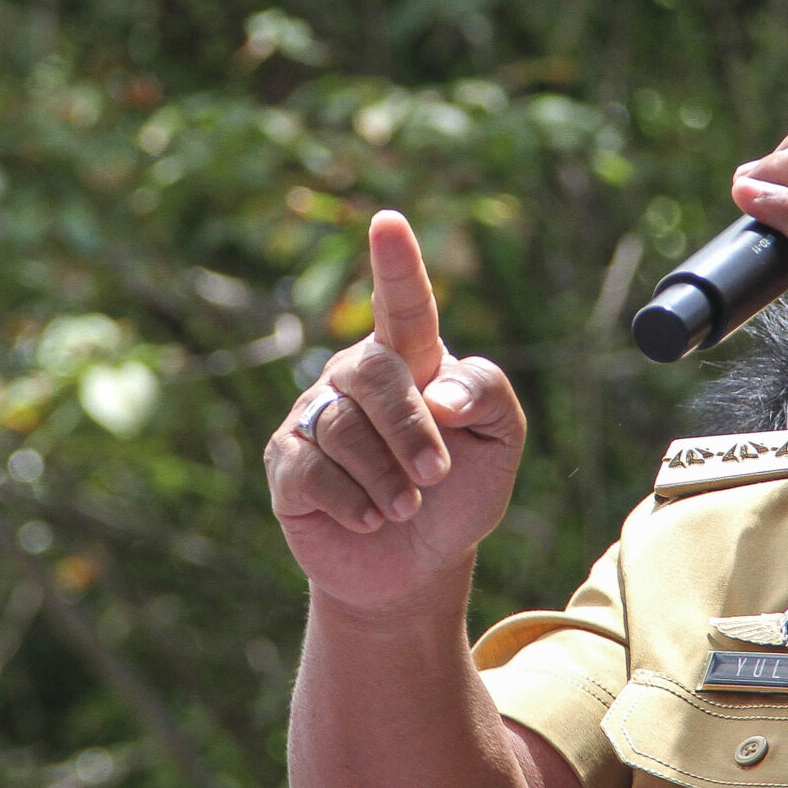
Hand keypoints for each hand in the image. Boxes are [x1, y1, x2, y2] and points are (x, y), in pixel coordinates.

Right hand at [266, 211, 526, 614]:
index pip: (402, 302)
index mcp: (411, 356)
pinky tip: (370, 518)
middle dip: (411, 430)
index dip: (395, 263)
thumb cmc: (460, 491)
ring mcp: (315, 415)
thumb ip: (488, 394)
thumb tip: (441, 392)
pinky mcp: (286, 464)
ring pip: (343, 427)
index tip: (388, 222)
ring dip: (386, 476)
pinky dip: (353, 500)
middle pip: (376, 373)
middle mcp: (356, 374)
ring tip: (405, 508)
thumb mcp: (501, 441)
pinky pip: (312, 469)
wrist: (418, 565)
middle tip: (435, 476)